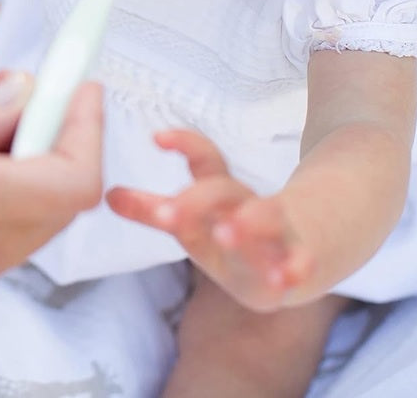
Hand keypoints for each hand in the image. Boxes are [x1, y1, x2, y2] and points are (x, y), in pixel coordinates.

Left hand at [106, 129, 313, 311]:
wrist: (309, 246)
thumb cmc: (236, 231)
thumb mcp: (195, 221)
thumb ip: (152, 210)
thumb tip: (107, 196)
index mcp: (221, 191)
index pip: (205, 157)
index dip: (184, 143)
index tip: (155, 136)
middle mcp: (247, 204)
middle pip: (225, 190)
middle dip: (197, 200)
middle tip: (168, 214)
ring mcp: (278, 231)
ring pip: (266, 218)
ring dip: (246, 224)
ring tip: (225, 233)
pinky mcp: (301, 262)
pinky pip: (302, 263)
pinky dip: (295, 268)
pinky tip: (285, 278)